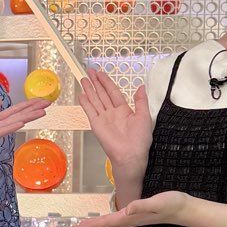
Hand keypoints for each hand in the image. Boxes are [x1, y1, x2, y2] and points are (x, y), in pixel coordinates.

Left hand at [0, 94, 47, 172]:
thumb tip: (0, 99)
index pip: (13, 111)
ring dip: (26, 117)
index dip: (27, 105)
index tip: (42, 100)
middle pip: (16, 115)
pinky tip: (20, 123)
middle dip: (32, 109)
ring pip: (11, 122)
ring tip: (41, 112)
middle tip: (49, 103)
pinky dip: (9, 127)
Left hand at [60, 192, 194, 226]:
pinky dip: (102, 222)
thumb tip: (127, 208)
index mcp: (128, 218)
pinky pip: (113, 220)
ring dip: (91, 226)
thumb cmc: (173, 204)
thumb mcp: (158, 202)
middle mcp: (127, 220)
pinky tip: (100, 222)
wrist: (185, 209)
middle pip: (100, 226)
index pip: (102, 223)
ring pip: (106, 224)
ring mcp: (131, 219)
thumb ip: (143, 205)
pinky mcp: (135, 215)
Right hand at [78, 66, 151, 184]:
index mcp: (124, 110)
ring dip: (89, 89)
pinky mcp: (96, 124)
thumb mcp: (144, 116)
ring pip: (94, 100)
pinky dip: (85, 103)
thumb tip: (141, 86)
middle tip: (89, 71)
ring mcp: (103, 118)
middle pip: (101, 94)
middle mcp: (112, 112)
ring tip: (83, 78)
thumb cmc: (140, 138)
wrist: (130, 154)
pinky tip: (81, 94)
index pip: (113, 92)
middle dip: (95, 82)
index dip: (106, 82)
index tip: (100, 73)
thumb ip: (141, 101)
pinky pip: (90, 111)